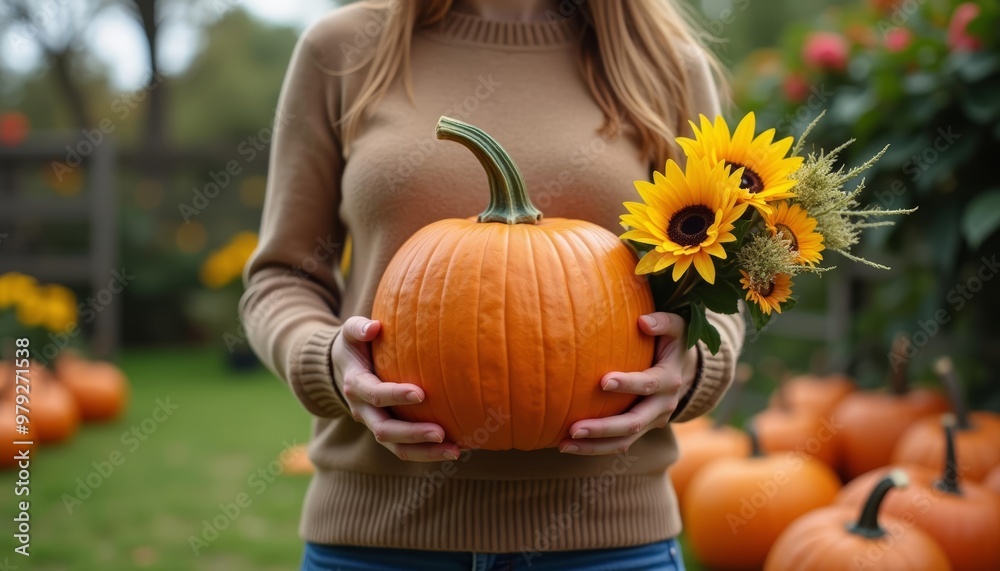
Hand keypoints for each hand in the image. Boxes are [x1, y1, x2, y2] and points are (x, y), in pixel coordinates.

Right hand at [331, 316, 460, 461]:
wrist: (340, 370)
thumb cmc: (354, 346)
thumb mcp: (350, 333)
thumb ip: (358, 328)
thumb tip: (374, 327)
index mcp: (356, 386)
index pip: (375, 394)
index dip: (395, 396)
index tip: (421, 393)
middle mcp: (363, 411)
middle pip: (384, 430)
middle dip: (412, 434)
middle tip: (440, 433)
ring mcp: (374, 424)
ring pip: (396, 447)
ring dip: (424, 452)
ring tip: (454, 450)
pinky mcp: (387, 433)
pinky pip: (405, 449)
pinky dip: (427, 453)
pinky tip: (455, 449)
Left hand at [558, 312, 699, 455]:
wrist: (688, 372)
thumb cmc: (672, 343)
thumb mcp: (676, 328)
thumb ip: (662, 322)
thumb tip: (642, 322)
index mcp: (669, 380)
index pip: (649, 384)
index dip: (628, 384)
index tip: (603, 381)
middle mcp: (663, 406)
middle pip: (634, 423)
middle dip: (604, 428)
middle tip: (574, 429)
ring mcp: (653, 422)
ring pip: (624, 441)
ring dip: (594, 445)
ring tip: (564, 445)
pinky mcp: (642, 430)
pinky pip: (619, 444)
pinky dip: (595, 447)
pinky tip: (567, 445)